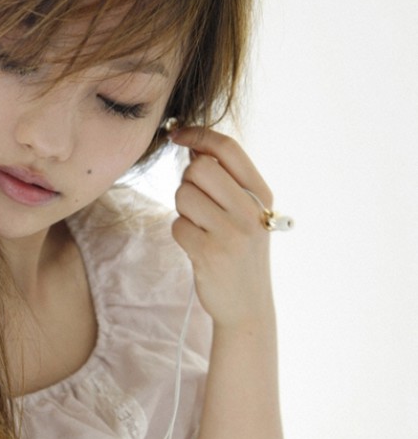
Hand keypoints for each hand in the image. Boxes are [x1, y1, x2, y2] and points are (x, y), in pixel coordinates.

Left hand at [171, 126, 274, 328]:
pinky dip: (181, 234)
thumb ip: (226, 182)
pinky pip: (177, 225)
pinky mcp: (210, 253)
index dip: (197, 134)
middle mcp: (250, 210)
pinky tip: (197, 247)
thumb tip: (194, 147)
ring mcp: (231, 233)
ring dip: (183, 210)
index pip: (228, 148)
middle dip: (188, 181)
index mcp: (262, 194)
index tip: (177, 133)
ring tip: (201, 228)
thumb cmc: (240, 253)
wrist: (247, 305)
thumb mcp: (246, 214)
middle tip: (197, 203)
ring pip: (183, 195)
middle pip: (199, 169)